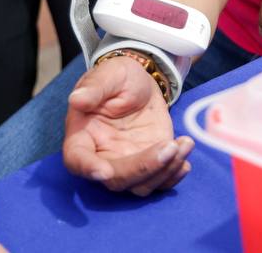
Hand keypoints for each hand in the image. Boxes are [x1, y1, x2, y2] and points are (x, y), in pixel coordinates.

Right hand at [63, 56, 193, 195]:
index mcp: (82, 135)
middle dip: (143, 168)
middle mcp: (102, 156)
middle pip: (116, 178)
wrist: (142, 83)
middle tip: (169, 146)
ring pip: (140, 185)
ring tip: (183, 144)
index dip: (88, 168)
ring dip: (165, 170)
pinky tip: (185, 154)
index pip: (77, 158)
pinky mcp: (150, 164)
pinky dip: (174, 174)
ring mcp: (127, 164)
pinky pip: (160, 180)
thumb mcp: (109, 74)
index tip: (104, 171)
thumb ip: (93, 88)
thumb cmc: (119, 77)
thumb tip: (76, 99)